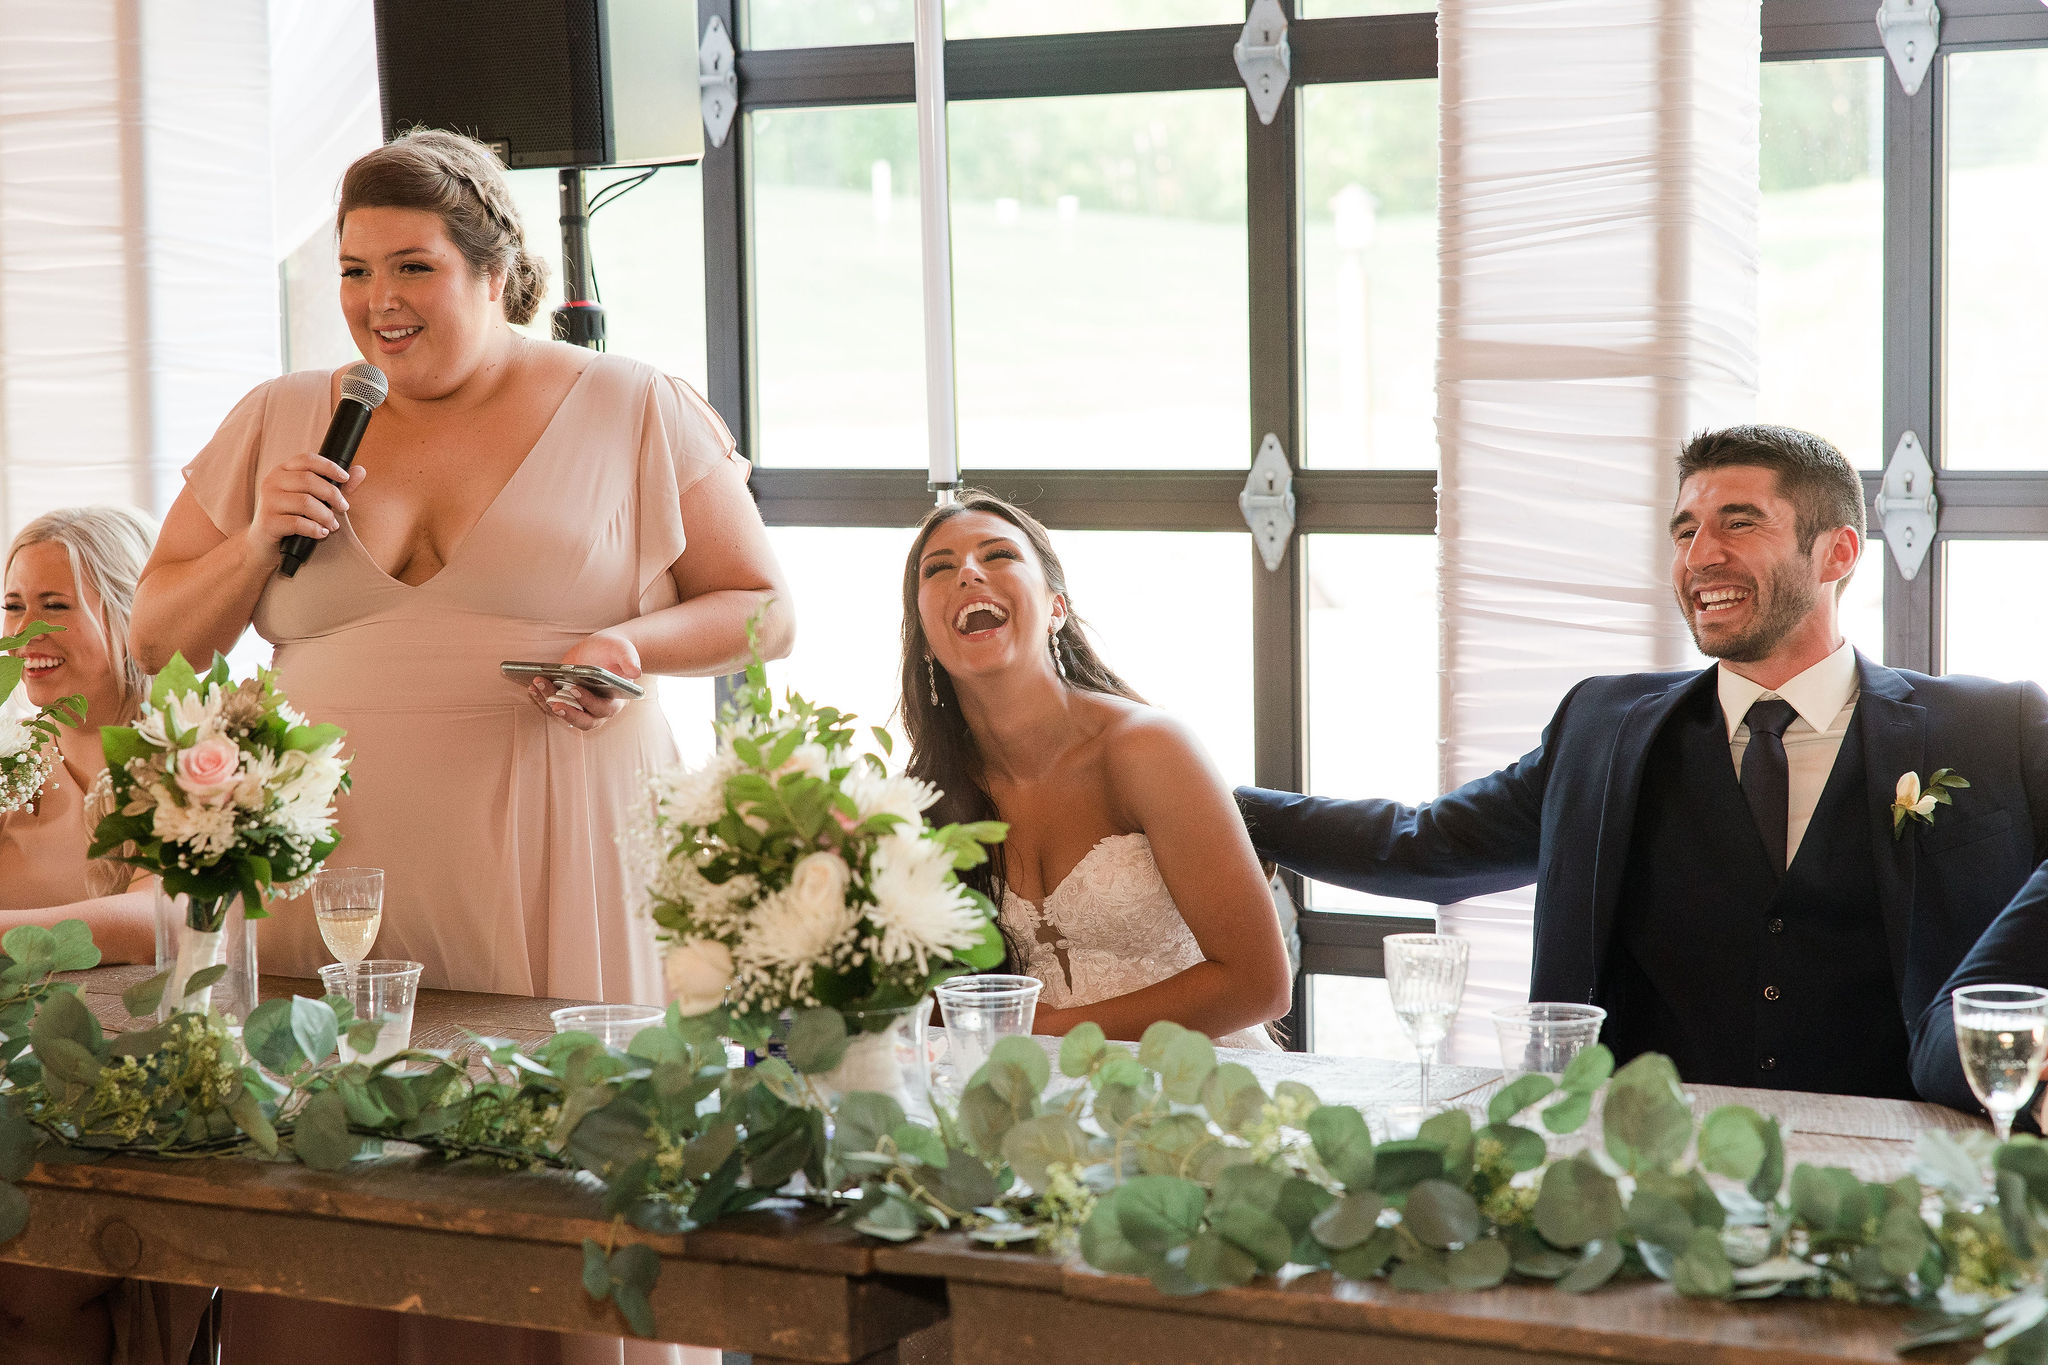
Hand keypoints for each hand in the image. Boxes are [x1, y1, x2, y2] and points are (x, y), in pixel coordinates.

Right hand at [247, 452, 366, 559]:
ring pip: (305, 502)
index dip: (329, 466)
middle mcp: (272, 482)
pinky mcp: (268, 522)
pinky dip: (315, 529)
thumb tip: (360, 471)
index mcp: (283, 471)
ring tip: (332, 525)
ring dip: (326, 515)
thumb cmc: (291, 517)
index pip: (307, 459)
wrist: (263, 544)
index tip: (345, 478)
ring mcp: (268, 502)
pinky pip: (298, 523)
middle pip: (309, 480)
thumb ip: (336, 485)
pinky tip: (321, 533)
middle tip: (344, 507)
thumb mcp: (312, 499)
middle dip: (333, 494)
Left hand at [526, 630, 641, 733]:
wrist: (602, 651)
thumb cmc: (614, 651)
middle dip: (568, 713)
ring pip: (565, 715)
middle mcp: (599, 710)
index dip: (589, 702)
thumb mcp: (623, 649)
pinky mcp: (567, 704)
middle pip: (584, 721)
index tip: (575, 689)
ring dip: (549, 703)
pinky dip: (542, 699)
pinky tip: (532, 686)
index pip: (604, 708)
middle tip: (553, 702)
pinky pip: (554, 708)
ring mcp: (582, 709)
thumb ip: (630, 658)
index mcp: (616, 700)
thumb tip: (635, 672)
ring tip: (538, 685)